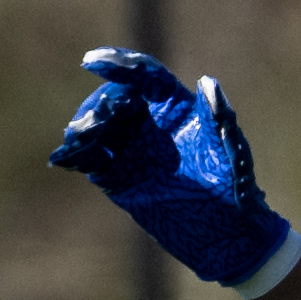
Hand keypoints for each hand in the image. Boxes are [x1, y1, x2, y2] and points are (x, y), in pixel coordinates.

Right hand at [50, 50, 295, 287]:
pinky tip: (64, 158)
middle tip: (95, 120)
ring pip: (99, 128)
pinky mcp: (120, 178)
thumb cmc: (236, 190)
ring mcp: (133, 150)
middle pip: (115, 100)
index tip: (92, 62)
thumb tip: (207, 82)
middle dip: (99, 105)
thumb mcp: (232, 153)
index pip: (143, 77)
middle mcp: (151, 123)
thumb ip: (219, 119)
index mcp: (176, 108)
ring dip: (84, 129)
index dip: (118, 65)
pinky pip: (92, 160)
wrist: (225, 237)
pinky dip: (76, 156)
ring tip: (77, 139)